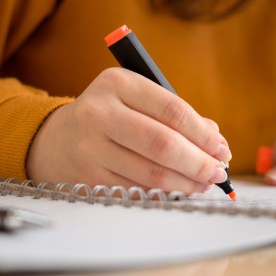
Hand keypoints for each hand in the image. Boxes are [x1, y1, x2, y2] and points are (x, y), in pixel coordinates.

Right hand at [26, 67, 231, 193]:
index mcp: (118, 83)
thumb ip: (175, 114)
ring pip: (151, 172)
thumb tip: (215, 140)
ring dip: (185, 182)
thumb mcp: (136, 100)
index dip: (203, 133)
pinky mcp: (87, 176)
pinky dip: (163, 193)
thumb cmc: (109, 116)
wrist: (54, 139)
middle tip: (218, 172)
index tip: (222, 148)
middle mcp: (100, 112)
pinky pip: (136, 189)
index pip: (172, 110)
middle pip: (163, 143)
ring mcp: (90, 146)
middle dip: (198, 162)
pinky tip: (178, 190)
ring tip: (203, 183)